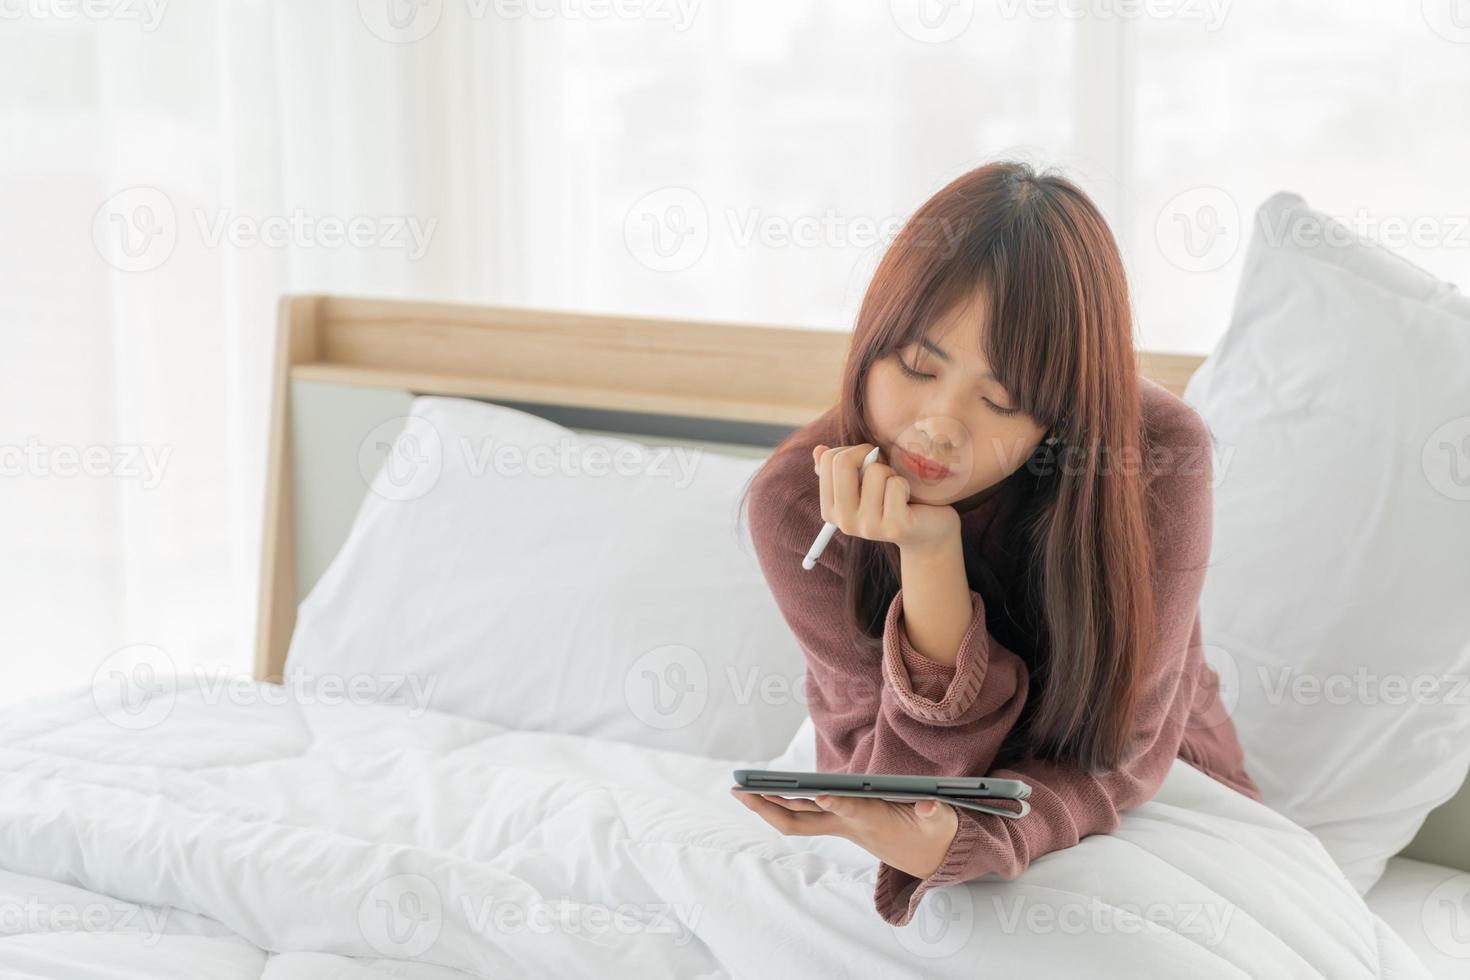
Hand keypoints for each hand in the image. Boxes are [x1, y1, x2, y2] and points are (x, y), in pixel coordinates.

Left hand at [730, 787, 959, 879]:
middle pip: (802, 821)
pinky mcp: (839, 821)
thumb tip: (928, 803)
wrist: (928, 857)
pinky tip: (762, 792)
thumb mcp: (940, 821)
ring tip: (739, 788)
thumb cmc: (933, 832)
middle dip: (771, 807)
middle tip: (740, 791)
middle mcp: (849, 825)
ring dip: (767, 805)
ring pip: (796, 818)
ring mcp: (840, 825)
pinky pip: (801, 815)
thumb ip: (934, 810)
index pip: (853, 811)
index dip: (838, 803)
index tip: (820, 793)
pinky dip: (780, 803)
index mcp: (875, 822)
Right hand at [813, 443, 959, 553]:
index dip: (853, 451)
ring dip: (890, 473)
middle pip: (843, 463)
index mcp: (830, 510)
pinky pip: (895, 484)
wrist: (926, 531)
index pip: (829, 460)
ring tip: (895, 490)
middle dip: (868, 454)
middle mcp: (844, 522)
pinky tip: (906, 500)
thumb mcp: (862, 483)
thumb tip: (818, 450)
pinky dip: (904, 484)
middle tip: (882, 468)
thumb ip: (838, 469)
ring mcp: (868, 527)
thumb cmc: (890, 498)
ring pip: (875, 472)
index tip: (867, 462)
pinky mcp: (894, 527)